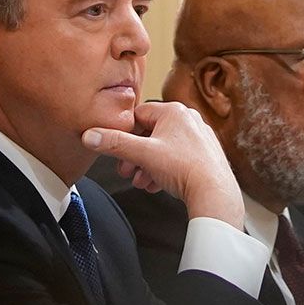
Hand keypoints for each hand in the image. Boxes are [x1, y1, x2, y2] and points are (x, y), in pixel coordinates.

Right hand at [82, 100, 244, 227]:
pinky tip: (156, 184)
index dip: (124, 133)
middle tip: (126, 170)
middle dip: (134, 155)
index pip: (138, 115)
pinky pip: (176, 158)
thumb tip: (90, 136)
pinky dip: (163, 170)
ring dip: (147, 165)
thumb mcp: (142, 154)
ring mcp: (198, 137)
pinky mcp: (204, 155)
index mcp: (174, 111)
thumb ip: (113, 144)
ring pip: (162, 149)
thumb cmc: (184, 169)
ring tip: (141, 181)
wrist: (214, 193)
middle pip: (150, 134)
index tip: (116, 149)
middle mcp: (188, 120)